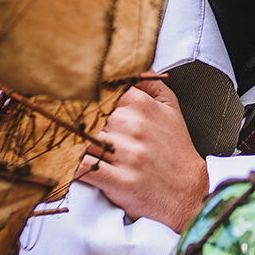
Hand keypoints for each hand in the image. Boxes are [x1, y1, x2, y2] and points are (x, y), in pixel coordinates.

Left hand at [76, 76, 208, 232]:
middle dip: (78, 120)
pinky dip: (70, 165)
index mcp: (142, 105)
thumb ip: (150, 82)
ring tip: (67, 144)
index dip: (86, 97)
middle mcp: (133, 126)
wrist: (187, 191)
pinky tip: (67, 163)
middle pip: (86, 114)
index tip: (75, 101)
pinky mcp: (118, 180)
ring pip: (81, 138)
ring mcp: (125, 154)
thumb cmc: (175, 150)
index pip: (99, 90)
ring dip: (71, 142)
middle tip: (68, 124)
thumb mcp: (170, 107)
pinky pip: (82, 168)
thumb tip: (134, 64)